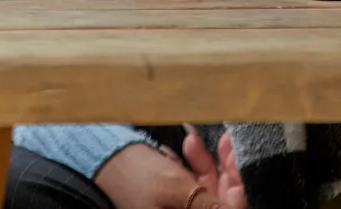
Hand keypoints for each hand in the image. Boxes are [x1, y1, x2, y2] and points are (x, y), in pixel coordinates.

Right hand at [94, 134, 245, 208]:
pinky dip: (197, 164)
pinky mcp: (175, 197)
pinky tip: (191, 144)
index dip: (238, 193)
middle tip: (231, 144)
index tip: (241, 163)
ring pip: (211, 191)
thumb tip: (239, 207)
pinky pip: (196, 183)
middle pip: (220, 201)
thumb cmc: (136, 177)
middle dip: (229, 173)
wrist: (99, 159)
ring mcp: (181, 207)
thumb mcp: (178, 190)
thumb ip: (212, 204)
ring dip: (214, 164)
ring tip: (214, 139)